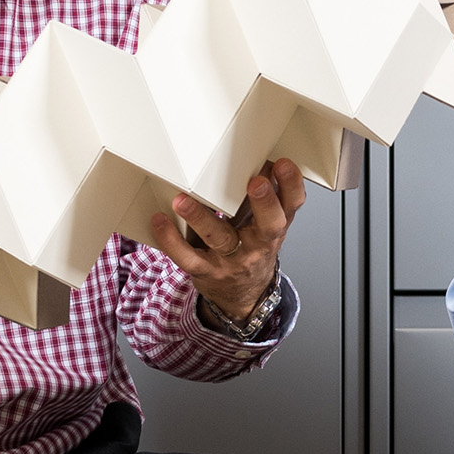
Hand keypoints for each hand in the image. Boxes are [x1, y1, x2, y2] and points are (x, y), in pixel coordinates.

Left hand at [148, 155, 302, 327]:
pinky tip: (160, 221)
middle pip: (269, 225)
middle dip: (264, 203)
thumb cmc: (251, 250)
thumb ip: (267, 195)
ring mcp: (232, 259)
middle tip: (257, 182)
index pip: (292, 205)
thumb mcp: (267, 224)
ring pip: (219, 238)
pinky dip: (171, 240)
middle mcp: (258, 245)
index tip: (283, 165)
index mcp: (275, 228)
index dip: (292, 185)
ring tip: (183, 200)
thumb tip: (263, 157)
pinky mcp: (206, 270)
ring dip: (200, 218)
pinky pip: (187, 257)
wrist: (242, 296)